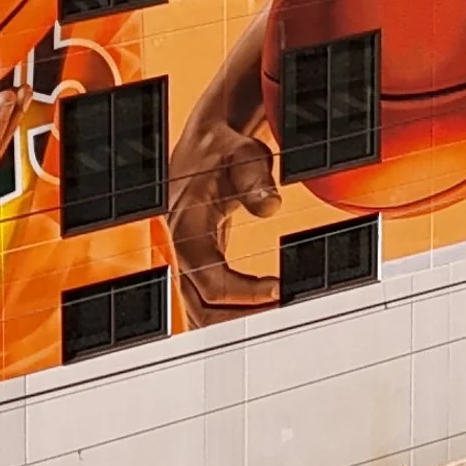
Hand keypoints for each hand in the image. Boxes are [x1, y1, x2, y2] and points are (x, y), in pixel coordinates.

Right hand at [167, 33, 286, 317]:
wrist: (206, 144)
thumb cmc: (225, 149)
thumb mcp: (244, 155)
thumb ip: (256, 180)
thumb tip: (271, 205)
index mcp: (186, 227)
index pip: (211, 279)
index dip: (245, 292)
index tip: (281, 289)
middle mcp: (180, 249)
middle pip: (202, 306)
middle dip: (243, 317)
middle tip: (285, 315)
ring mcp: (184, 260)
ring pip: (200, 311)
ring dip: (236, 321)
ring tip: (277, 320)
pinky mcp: (195, 264)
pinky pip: (205, 302)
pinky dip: (229, 315)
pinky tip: (259, 316)